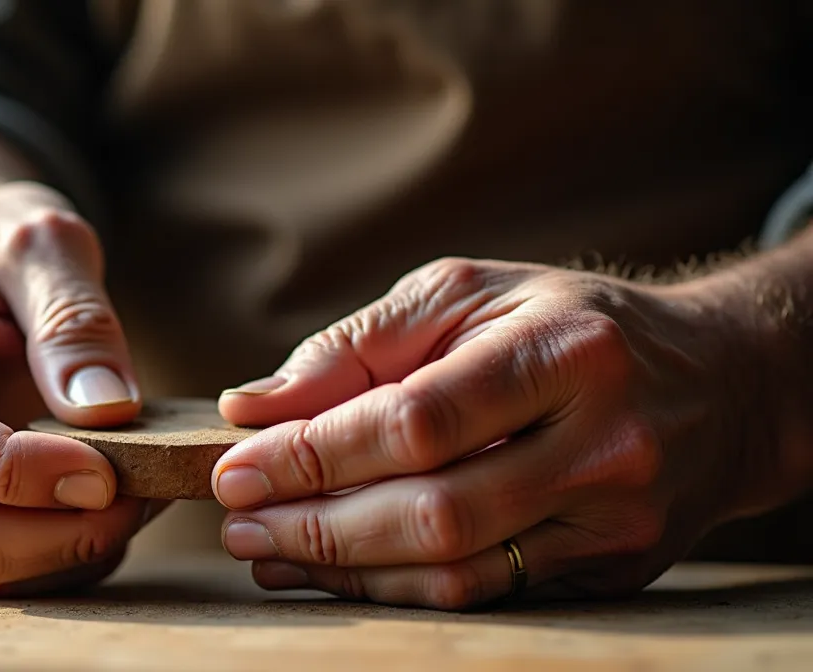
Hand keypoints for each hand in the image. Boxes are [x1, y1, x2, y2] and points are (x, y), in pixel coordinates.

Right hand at [0, 181, 159, 596]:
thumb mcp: (38, 240)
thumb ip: (71, 314)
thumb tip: (105, 410)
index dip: (14, 473)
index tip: (104, 468)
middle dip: (60, 534)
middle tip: (147, 491)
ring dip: (72, 549)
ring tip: (142, 489)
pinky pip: (0, 569)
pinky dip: (67, 553)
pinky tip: (113, 502)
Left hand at [212, 257, 781, 609]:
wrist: (717, 383)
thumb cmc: (569, 324)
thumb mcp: (470, 296)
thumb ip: (360, 345)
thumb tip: (254, 404)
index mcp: (565, 352)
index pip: (419, 420)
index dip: (316, 453)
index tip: (235, 465)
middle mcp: (603, 443)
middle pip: (435, 511)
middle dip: (315, 523)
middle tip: (236, 520)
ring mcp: (615, 520)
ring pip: (456, 571)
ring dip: (343, 569)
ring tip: (266, 550)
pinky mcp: (612, 570)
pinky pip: (483, 595)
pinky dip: (394, 590)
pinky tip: (333, 570)